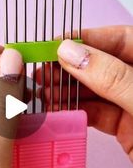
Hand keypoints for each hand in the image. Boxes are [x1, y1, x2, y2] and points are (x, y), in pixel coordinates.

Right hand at [36, 25, 132, 161]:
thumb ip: (113, 77)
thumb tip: (73, 54)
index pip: (123, 38)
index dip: (89, 38)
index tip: (57, 43)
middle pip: (104, 64)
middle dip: (73, 66)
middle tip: (43, 70)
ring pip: (97, 91)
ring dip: (69, 90)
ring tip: (43, 91)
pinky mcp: (128, 129)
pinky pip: (97, 115)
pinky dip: (77, 113)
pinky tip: (59, 110)